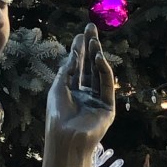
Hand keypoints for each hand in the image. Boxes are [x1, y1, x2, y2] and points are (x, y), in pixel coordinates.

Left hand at [46, 23, 114, 150]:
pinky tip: (99, 58)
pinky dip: (104, 71)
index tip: (81, 34)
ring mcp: (97, 101)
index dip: (79, 51)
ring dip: (97, 57)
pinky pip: (106, 85)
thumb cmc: (57, 115)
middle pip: (89, 67)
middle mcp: (85, 96)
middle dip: (90, 48)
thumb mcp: (58, 87)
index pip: (77, 67)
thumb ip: (67, 70)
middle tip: (91, 29)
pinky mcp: (108, 107)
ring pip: (98, 74)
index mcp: (70, 92)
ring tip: (94, 40)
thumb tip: (73, 52)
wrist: (66, 137)